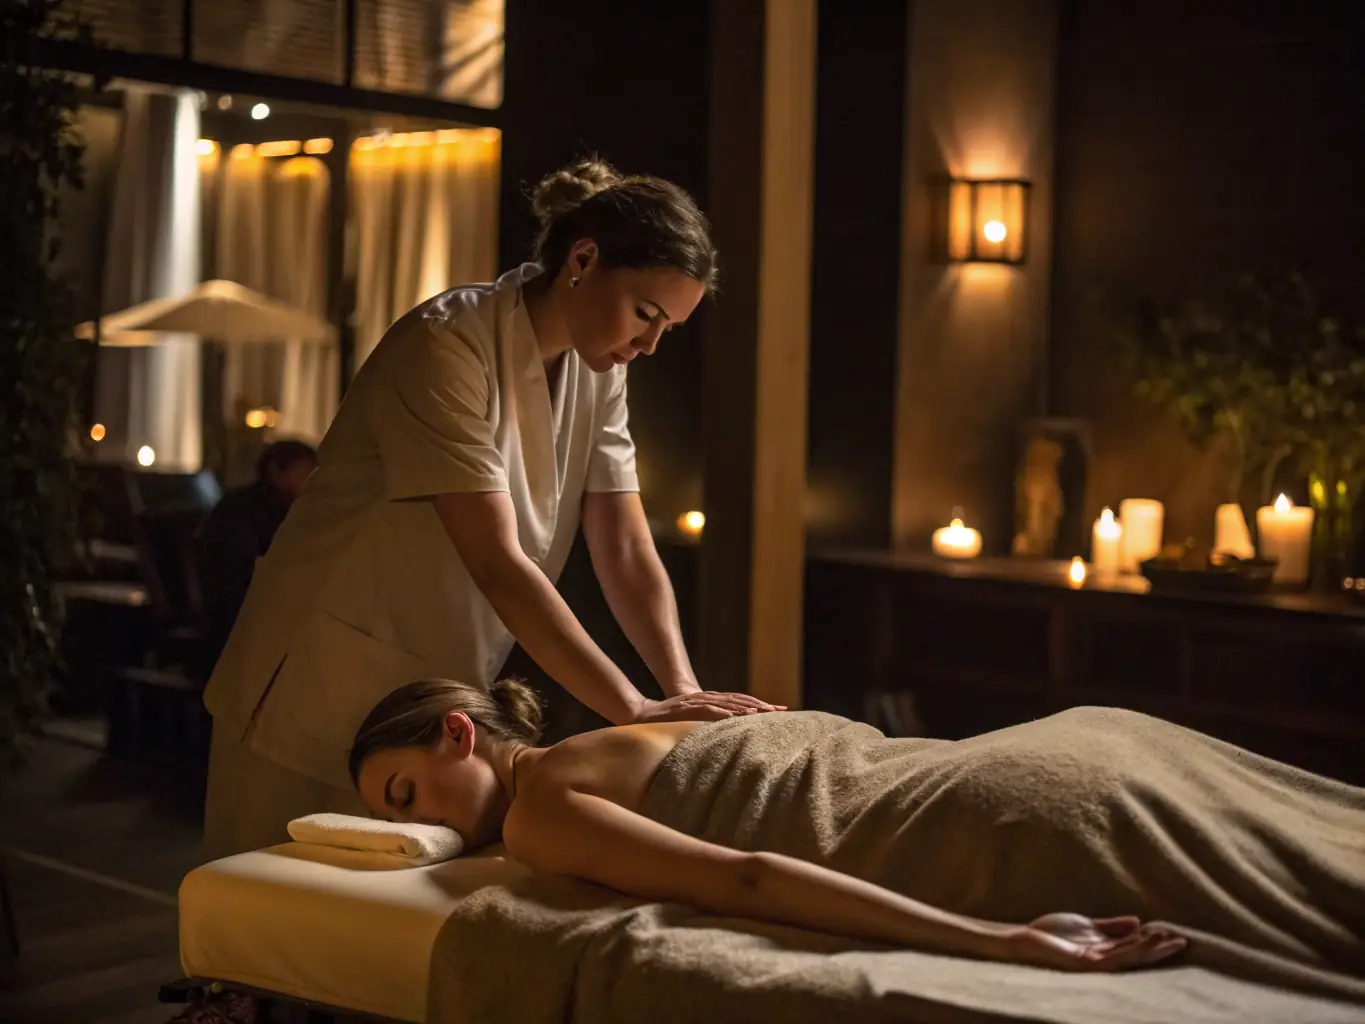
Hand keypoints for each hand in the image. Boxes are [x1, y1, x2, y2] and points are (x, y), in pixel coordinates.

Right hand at [633, 691, 785, 723]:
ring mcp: (697, 701)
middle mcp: (707, 698)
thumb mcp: (695, 723)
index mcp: (711, 702)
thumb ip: (711, 725)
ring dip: (745, 707)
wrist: (643, 715)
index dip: (760, 705)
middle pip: (739, 699)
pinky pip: (707, 708)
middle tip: (780, 710)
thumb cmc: (670, 721)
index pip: (740, 702)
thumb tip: (732, 737)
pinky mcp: (687, 707)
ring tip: (763, 712)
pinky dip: (722, 711)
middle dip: (760, 705)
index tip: (780, 711)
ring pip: (726, 702)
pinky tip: (735, 716)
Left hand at [1008, 913, 1186, 971]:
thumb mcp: (1087, 926)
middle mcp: (1103, 959)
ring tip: (1166, 937)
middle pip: (1137, 956)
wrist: (1026, 939)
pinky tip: (1139, 939)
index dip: (1156, 944)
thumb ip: (1111, 926)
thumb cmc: (1053, 934)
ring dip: (1148, 948)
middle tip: (1183, 941)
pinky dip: (1126, 948)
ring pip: (1127, 957)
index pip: (1136, 948)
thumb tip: (1139, 922)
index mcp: (1104, 950)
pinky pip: (1110, 956)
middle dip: (1159, 950)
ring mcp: (1094, 963)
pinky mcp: (1083, 961)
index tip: (1177, 936)